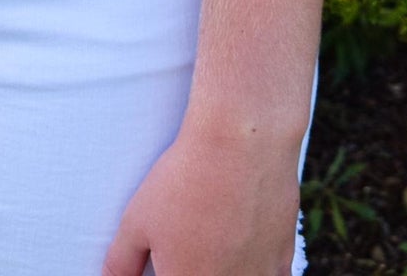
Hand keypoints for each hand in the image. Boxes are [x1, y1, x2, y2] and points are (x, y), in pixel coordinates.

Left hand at [101, 116, 300, 275]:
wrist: (242, 143)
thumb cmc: (185, 180)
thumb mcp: (137, 220)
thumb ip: (122, 261)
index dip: (162, 270)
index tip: (162, 257)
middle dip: (190, 265)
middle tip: (185, 240)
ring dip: (221, 268)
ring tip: (209, 236)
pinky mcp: (283, 262)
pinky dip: (252, 268)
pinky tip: (240, 246)